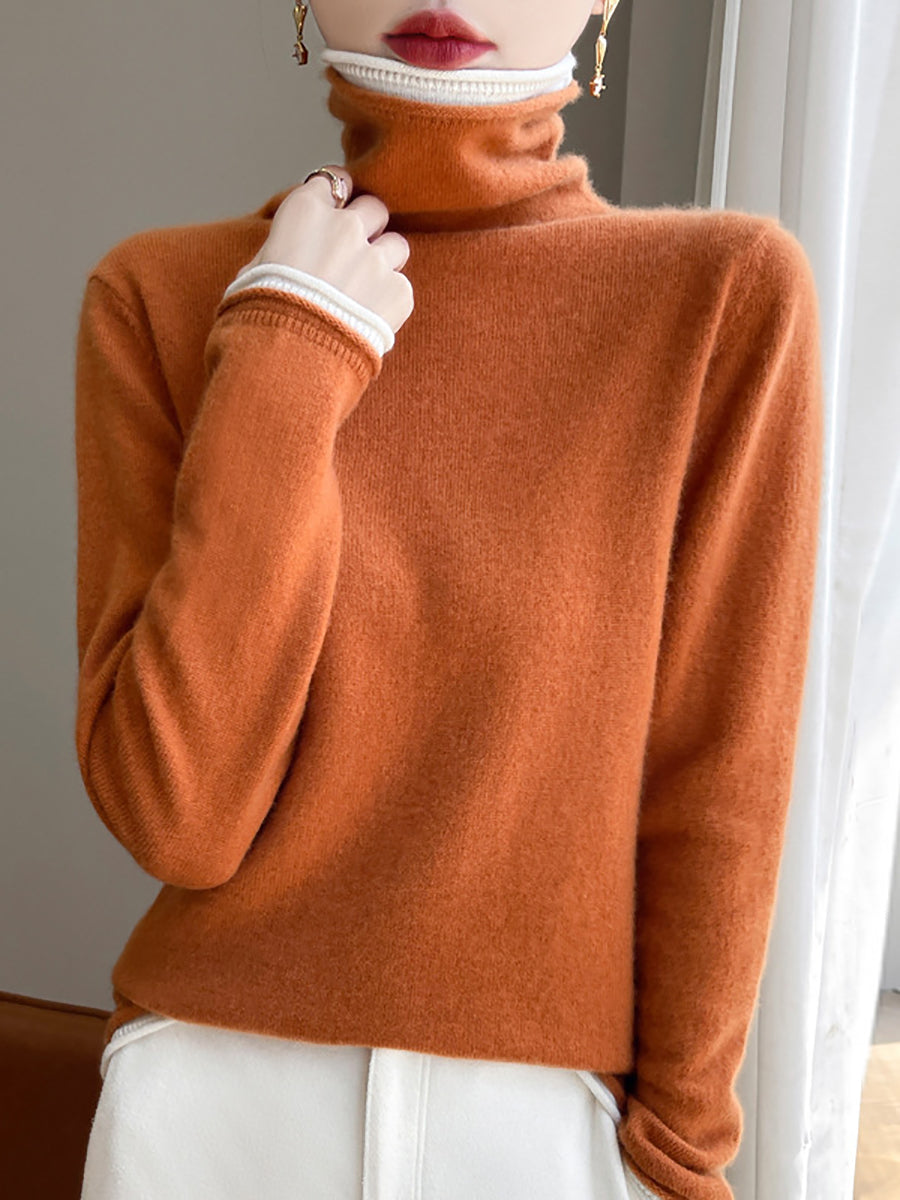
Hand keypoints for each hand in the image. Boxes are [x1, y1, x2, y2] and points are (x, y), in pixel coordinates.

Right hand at [244, 165, 413, 334]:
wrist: (289, 360)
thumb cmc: (259, 317)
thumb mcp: (252, 271)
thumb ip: (279, 249)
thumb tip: (286, 252)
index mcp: (304, 212)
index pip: (333, 180)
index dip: (339, 194)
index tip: (341, 205)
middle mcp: (344, 227)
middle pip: (373, 208)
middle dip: (368, 227)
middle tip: (355, 255)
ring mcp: (375, 259)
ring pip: (397, 244)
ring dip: (385, 262)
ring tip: (366, 291)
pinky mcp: (398, 292)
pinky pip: (401, 288)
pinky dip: (389, 302)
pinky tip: (368, 321)